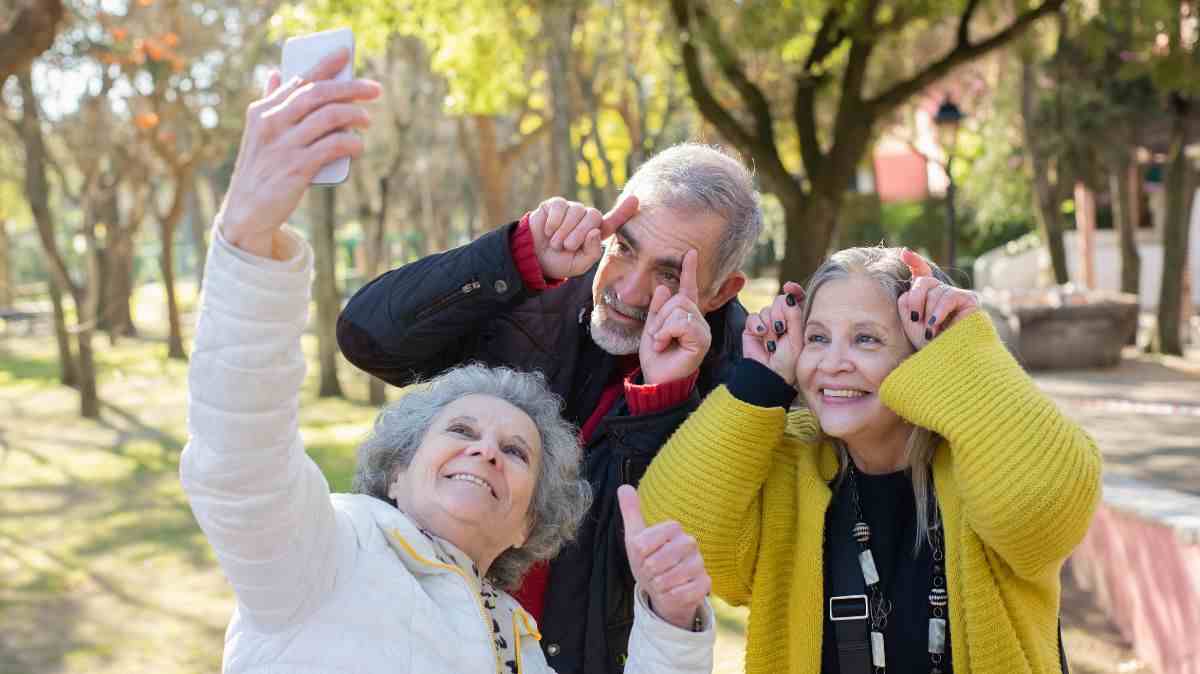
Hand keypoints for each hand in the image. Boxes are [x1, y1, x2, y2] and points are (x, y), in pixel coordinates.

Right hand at [217, 49, 381, 257]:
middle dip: (350, 87)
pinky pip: (332, 146)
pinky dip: (350, 142)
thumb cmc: (260, 168)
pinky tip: (359, 145)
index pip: (298, 80)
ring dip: (354, 115)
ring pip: (328, 116)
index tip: (345, 53)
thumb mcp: (257, 132)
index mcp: (262, 111)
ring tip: (367, 119)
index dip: (324, 65)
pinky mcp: (297, 168)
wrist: (247, 210)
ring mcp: (284, 145)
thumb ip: (269, 102)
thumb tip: (275, 72)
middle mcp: (272, 123)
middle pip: (318, 93)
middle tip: (374, 89)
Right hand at [528, 195, 638, 277]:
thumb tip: (595, 231)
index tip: (634, 199)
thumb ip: (592, 252)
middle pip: (594, 215)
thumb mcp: (579, 265)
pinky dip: (554, 222)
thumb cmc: (559, 262)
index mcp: (595, 234)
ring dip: (564, 231)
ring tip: (555, 243)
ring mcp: (572, 210)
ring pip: (576, 211)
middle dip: (580, 233)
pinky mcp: (556, 205)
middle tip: (567, 246)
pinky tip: (548, 231)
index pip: (613, 221)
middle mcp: (586, 219)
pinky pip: (560, 206)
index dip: (623, 211)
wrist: (534, 258)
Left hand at [618, 485, 709, 630]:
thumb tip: (624, 487)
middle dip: (648, 572)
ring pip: (670, 578)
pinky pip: (682, 593)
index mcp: (674, 529)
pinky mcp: (705, 584)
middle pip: (657, 561)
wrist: (664, 590)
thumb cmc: (649, 561)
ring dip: (658, 585)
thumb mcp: (635, 538)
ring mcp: (699, 563)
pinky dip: (671, 596)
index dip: (639, 554)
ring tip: (660, 582)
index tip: (642, 557)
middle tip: (650, 572)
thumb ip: (631, 512)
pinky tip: (671, 592)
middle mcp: (690, 543)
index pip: (645, 542)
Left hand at [639, 250, 710, 385]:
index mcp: (686, 316)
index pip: (688, 289)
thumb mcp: (652, 327)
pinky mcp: (702, 339)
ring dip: (662, 326)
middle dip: (660, 316)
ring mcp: (702, 330)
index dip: (689, 270)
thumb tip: (662, 286)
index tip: (690, 252)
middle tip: (657, 336)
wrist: (657, 379)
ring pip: (679, 309)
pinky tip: (664, 345)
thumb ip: (657, 308)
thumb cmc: (656, 357)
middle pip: (678, 299)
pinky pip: (681, 322)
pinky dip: (666, 332)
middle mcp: (698, 320)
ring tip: (661, 342)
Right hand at [742, 282, 804, 384]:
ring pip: (766, 309)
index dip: (794, 291)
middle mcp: (782, 319)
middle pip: (780, 301)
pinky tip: (761, 335)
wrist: (770, 374)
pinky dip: (757, 325)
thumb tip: (788, 296)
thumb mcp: (797, 338)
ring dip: (769, 324)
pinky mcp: (752, 328)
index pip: (796, 299)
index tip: (790, 287)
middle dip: (780, 313)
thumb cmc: (788, 360)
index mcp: (796, 320)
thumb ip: (794, 316)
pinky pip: (753, 316)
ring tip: (772, 340)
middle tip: (781, 329)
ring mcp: (766, 323)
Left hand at [898, 248, 978, 349]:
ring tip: (929, 332)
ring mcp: (957, 294)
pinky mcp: (970, 300)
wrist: (944, 360)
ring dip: (928, 313)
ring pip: (935, 290)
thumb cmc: (926, 345)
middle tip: (916, 320)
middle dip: (915, 300)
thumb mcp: (910, 321)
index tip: (904, 253)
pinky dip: (939, 311)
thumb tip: (912, 282)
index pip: (922, 273)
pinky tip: (935, 325)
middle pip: (923, 282)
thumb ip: (907, 300)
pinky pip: (949, 297)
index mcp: (927, 296)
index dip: (915, 262)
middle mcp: (942, 292)